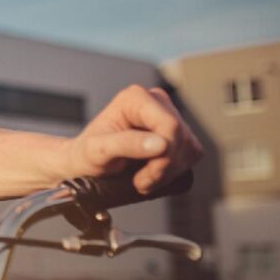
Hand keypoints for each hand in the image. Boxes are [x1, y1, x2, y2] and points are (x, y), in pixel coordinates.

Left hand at [64, 85, 203, 193]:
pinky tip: (153, 174)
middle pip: (181, 138)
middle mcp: (154, 101)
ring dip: (170, 171)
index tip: (143, 176)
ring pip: (190, 147)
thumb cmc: (87, 155)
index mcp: (135, 98)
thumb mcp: (98, 151)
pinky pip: (192, 153)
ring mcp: (168, 115)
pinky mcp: (177, 132)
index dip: (163, 156)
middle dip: (165, 167)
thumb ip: (126, 144)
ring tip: (143, 178)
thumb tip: (161, 143)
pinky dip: (176, 170)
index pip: (169, 126)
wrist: (86, 164)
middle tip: (141, 181)